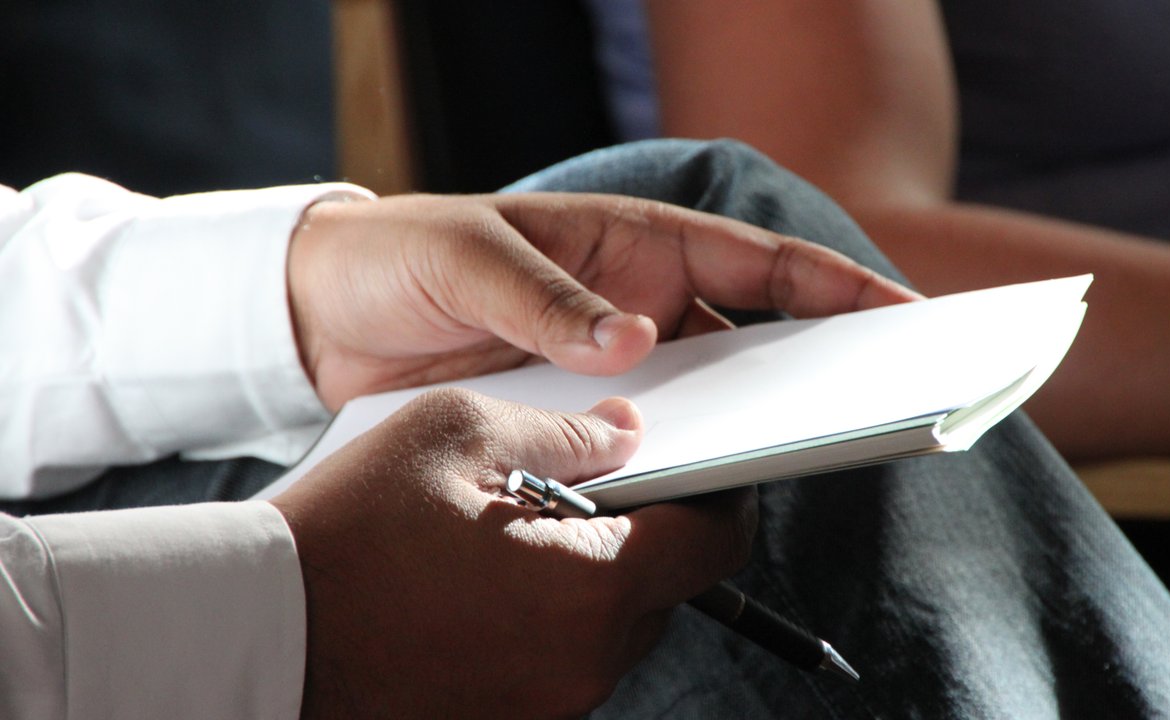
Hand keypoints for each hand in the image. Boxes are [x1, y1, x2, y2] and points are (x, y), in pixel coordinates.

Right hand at [269, 388, 755, 718]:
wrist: (256, 633)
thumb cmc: (348, 532)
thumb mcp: (460, 433)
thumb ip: (568, 431)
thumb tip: (628, 435)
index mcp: (591, 586)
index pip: (714, 542)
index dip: (723, 496)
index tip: (708, 471)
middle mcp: (583, 662)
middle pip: (665, 588)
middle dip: (644, 531)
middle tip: (583, 486)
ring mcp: (546, 704)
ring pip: (611, 626)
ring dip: (589, 575)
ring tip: (515, 532)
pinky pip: (561, 659)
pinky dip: (548, 617)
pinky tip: (484, 580)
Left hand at [287, 192, 916, 409]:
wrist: (322, 318)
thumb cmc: (398, 257)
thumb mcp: (465, 258)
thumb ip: (543, 297)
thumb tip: (631, 341)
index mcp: (631, 243)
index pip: (755, 261)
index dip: (834, 286)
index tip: (902, 315)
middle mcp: (639, 303)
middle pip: (755, 337)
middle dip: (822, 366)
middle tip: (882, 403)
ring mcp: (614, 365)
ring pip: (710, 398)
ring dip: (752, 425)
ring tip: (801, 459)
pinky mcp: (578, 414)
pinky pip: (649, 443)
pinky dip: (680, 465)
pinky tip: (696, 495)